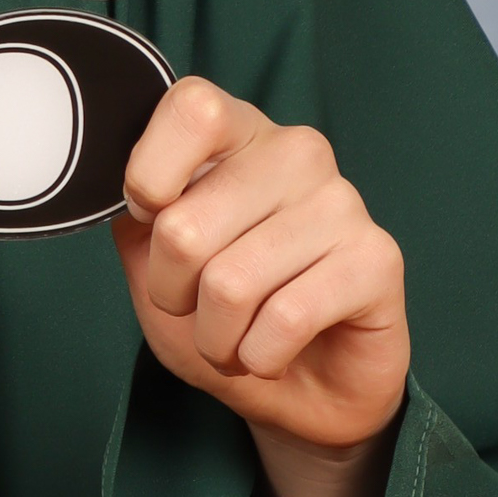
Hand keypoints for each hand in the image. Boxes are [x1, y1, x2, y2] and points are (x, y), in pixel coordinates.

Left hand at [113, 78, 408, 452]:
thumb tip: (120, 192)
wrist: (301, 388)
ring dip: (215, 336)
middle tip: (196, 308)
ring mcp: (342, 201)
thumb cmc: (224, 315)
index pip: (192, 108)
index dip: (149, 177)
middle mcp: (296, 153)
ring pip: (230, 282)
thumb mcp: (152, 261)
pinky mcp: (377, 259)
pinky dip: (258, 356)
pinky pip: (285, 318)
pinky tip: (271, 351)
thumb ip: (134, 215)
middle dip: (172, 293)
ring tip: (233, 337)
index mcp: (239, 133)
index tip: (151, 219)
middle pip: (185, 226)